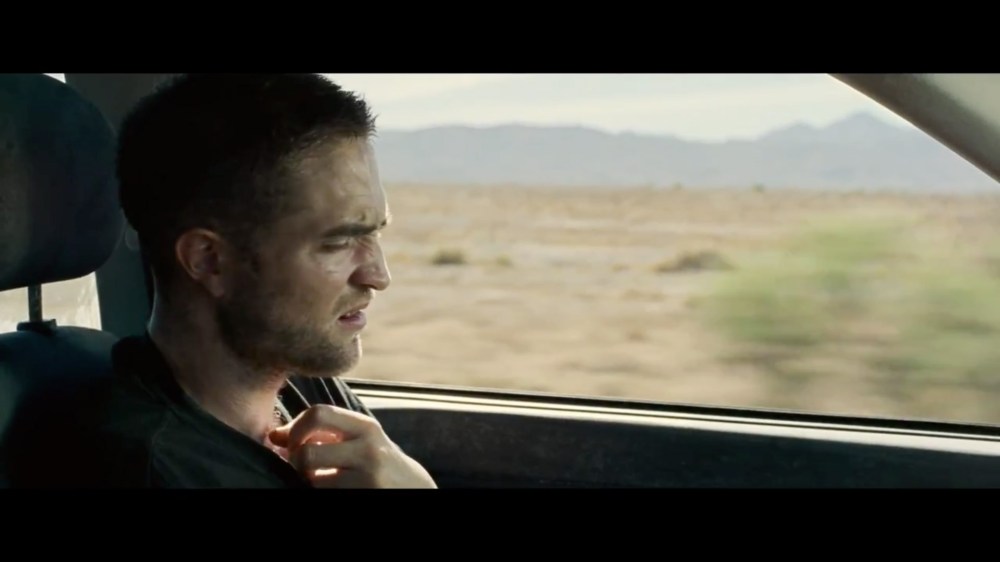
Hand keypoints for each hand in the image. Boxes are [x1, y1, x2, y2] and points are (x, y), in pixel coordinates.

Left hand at [268, 405, 436, 488]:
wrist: (414, 489)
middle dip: (295, 461)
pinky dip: (320, 492)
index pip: (317, 414)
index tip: (290, 442)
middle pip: (307, 452)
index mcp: (365, 427)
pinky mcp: (363, 496)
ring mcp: (367, 478)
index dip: (294, 428)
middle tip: (299, 466)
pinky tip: (330, 490)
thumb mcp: (362, 439)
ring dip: (308, 482)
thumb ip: (327, 432)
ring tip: (319, 480)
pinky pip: (323, 493)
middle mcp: (368, 450)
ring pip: (312, 480)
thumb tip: (275, 435)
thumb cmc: (378, 462)